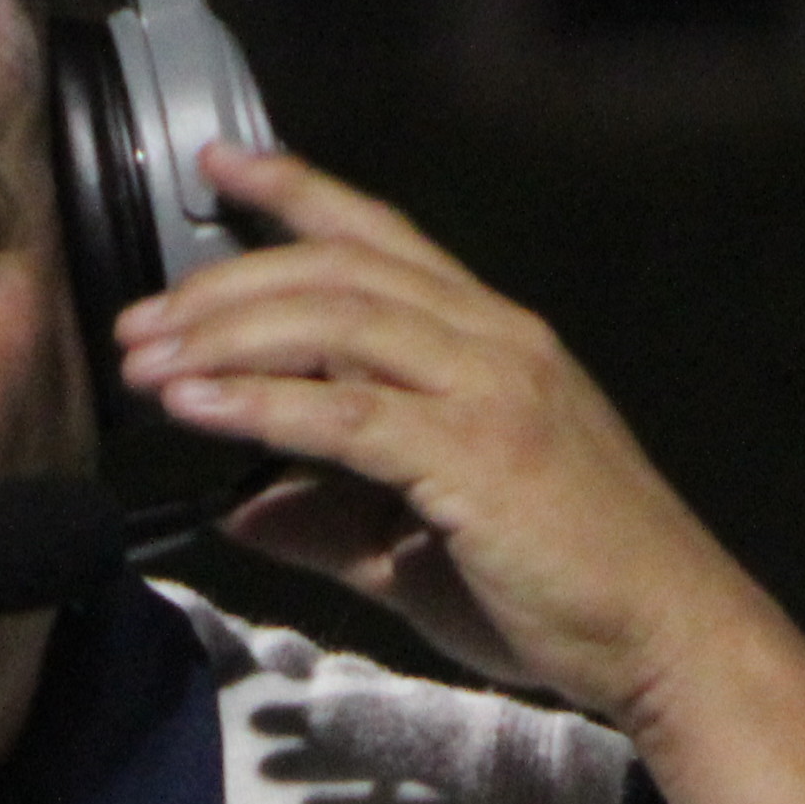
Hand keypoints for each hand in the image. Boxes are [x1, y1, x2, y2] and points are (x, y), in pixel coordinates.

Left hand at [110, 148, 775, 729]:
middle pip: (337, 271)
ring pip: (337, 323)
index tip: (217, 165)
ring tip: (147, 362)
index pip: (380, 239)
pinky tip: (197, 407)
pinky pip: (347, 414)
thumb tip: (238, 511)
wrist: (665, 638)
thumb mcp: (417, 551)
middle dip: (223, 286)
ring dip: (226, 336)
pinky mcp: (478, 455)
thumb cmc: (558, 594)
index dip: (296, 192)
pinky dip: (260, 404)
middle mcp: (494, 341)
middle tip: (139, 322)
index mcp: (491, 341)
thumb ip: (329, 521)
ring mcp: (492, 390)